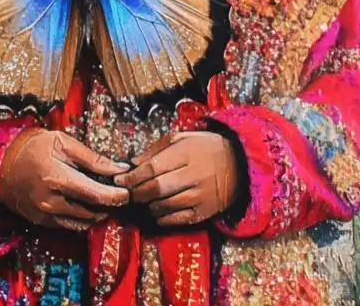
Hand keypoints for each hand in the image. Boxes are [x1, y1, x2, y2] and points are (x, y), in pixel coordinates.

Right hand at [0, 129, 129, 231]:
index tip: (128, 193)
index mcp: (57, 179)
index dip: (114, 196)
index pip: (94, 194)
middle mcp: (50, 202)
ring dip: (98, 214)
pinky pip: (67, 225)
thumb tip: (118, 168)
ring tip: (109, 201)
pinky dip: (82, 218)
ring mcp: (44, 215)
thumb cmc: (35, 147)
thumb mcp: (64, 143)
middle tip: (123, 196)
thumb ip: (92, 158)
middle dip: (109, 205)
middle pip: (89, 211)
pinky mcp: (40, 221)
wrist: (3, 164)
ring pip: (80, 222)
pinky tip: (91, 208)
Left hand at [120, 130, 242, 228]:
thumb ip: (157, 149)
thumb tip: (133, 163)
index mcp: (187, 153)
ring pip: (161, 207)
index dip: (132, 176)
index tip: (120, 179)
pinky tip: (158, 209)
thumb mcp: (184, 139)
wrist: (239, 165)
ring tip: (145, 198)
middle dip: (136, 192)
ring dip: (147, 205)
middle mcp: (192, 176)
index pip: (152, 168)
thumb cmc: (206, 148)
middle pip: (154, 189)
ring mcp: (197, 197)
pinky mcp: (201, 213)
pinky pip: (172, 220)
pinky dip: (160, 217)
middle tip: (129, 192)